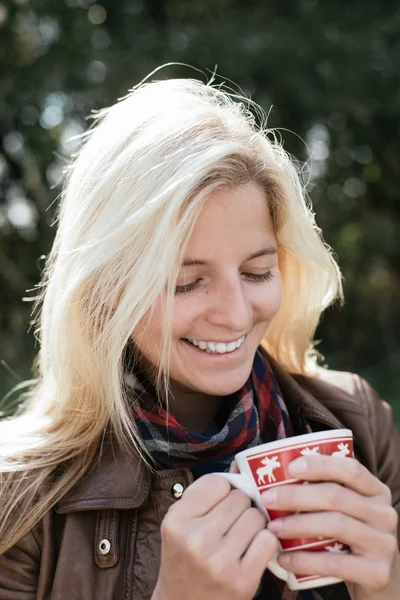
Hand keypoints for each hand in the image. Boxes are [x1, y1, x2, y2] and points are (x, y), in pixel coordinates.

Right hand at [152, 466, 278, 599]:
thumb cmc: (185, 559)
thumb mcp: (182, 524)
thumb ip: (207, 493)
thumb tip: (241, 464)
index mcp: (177, 520)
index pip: (217, 482)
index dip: (224, 490)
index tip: (220, 504)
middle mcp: (195, 539)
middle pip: (240, 498)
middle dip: (241, 507)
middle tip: (232, 524)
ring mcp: (219, 561)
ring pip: (256, 517)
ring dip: (255, 525)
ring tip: (241, 538)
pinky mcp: (242, 581)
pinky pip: (268, 541)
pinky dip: (265, 543)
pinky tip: (253, 551)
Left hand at [261, 455, 399, 599]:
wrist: (376, 577)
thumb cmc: (350, 535)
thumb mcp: (346, 508)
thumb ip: (324, 490)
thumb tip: (276, 474)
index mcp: (375, 490)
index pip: (350, 469)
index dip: (320, 465)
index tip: (290, 467)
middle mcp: (384, 513)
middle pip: (336, 496)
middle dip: (297, 496)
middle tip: (268, 499)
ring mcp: (384, 543)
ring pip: (335, 525)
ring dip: (297, 525)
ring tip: (273, 529)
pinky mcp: (377, 571)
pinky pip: (335, 563)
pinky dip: (305, 559)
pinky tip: (284, 558)